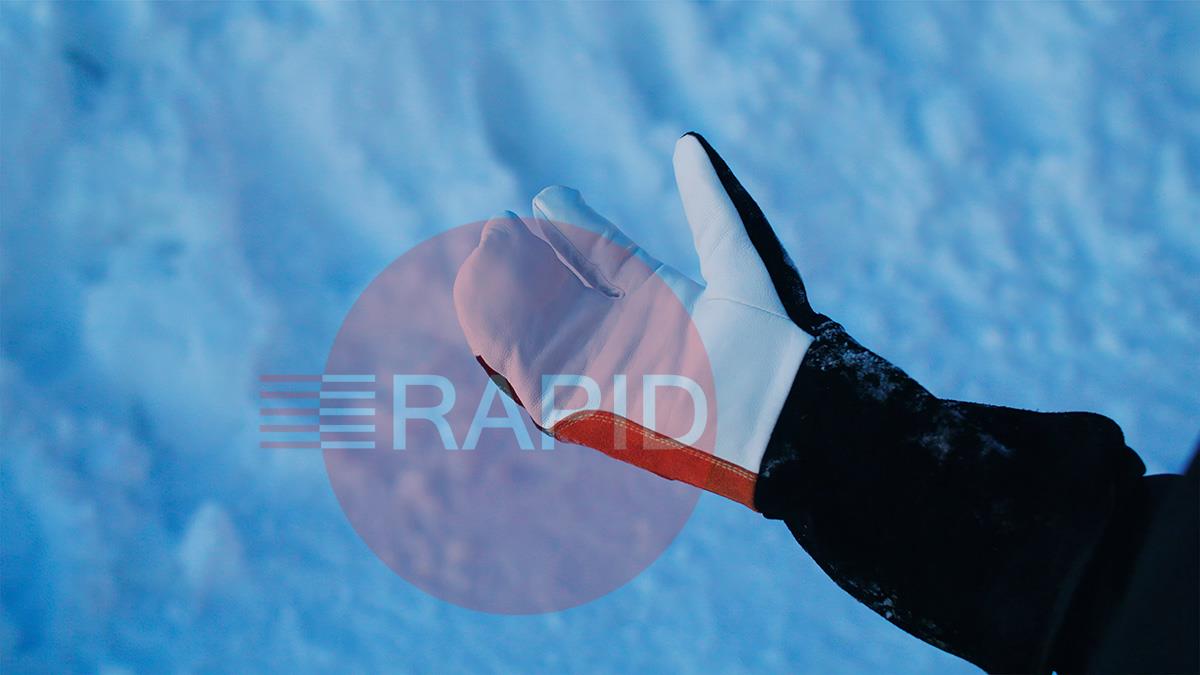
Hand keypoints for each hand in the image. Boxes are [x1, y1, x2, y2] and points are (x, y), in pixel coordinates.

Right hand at [453, 133, 816, 508]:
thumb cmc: (773, 341)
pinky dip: (502, 341)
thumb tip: (688, 143)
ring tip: (484, 255)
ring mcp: (604, 373)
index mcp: (661, 301)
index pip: (601, 256)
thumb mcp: (738, 257)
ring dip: (506, 296)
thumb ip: (710, 204)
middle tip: (497, 227)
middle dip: (526, 262)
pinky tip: (483, 302)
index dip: (569, 228)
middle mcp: (628, 336)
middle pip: (561, 293)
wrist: (780, 413)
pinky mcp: (586, 409)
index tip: (540, 198)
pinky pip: (530, 375)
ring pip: (539, 329)